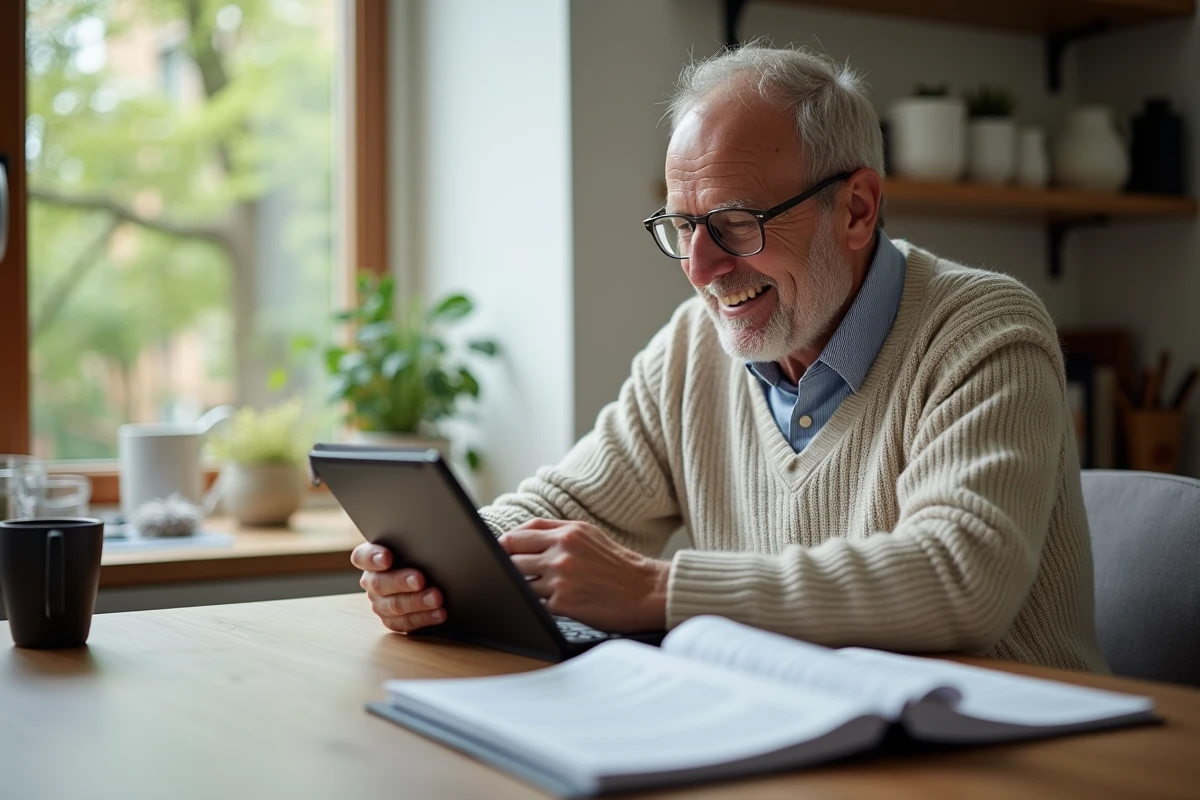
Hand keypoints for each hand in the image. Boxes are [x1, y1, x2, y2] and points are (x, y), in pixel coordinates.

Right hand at [351, 542, 445, 632]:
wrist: (425, 575)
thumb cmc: (416, 554)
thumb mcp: (411, 546)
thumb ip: (412, 544)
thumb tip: (429, 542)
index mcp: (370, 559)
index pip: (362, 557)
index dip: (373, 558)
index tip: (387, 558)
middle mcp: (371, 581)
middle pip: (379, 584)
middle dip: (401, 582)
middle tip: (420, 579)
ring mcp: (380, 603)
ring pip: (394, 606)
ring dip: (417, 602)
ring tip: (436, 598)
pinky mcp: (392, 620)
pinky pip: (406, 622)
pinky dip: (425, 618)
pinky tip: (440, 613)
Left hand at [499, 519, 668, 631]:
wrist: (647, 592)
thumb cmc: (619, 566)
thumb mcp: (591, 537)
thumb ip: (558, 534)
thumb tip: (521, 538)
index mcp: (569, 532)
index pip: (521, 533)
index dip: (505, 542)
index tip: (499, 550)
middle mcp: (562, 551)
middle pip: (512, 554)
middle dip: (506, 565)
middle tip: (507, 572)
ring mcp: (560, 577)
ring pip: (518, 579)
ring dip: (520, 586)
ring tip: (532, 589)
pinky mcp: (563, 602)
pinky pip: (533, 602)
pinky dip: (534, 603)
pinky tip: (547, 603)